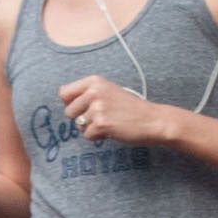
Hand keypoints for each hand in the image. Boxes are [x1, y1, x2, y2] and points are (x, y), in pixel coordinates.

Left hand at [57, 73, 171, 149]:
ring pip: (78, 126)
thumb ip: (88, 94)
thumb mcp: (109, 91)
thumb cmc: (131, 108)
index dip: (71, 103)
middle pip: (69, 112)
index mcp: (94, 81)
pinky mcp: (101, 124)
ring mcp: (97, 108)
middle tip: (101, 117)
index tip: (83, 108)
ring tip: (109, 122)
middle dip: (82, 118)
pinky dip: (98, 137)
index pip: (64, 93)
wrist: (152, 120)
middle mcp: (94, 92)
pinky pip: (88, 135)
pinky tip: (112, 130)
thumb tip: (65, 104)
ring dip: (92, 128)